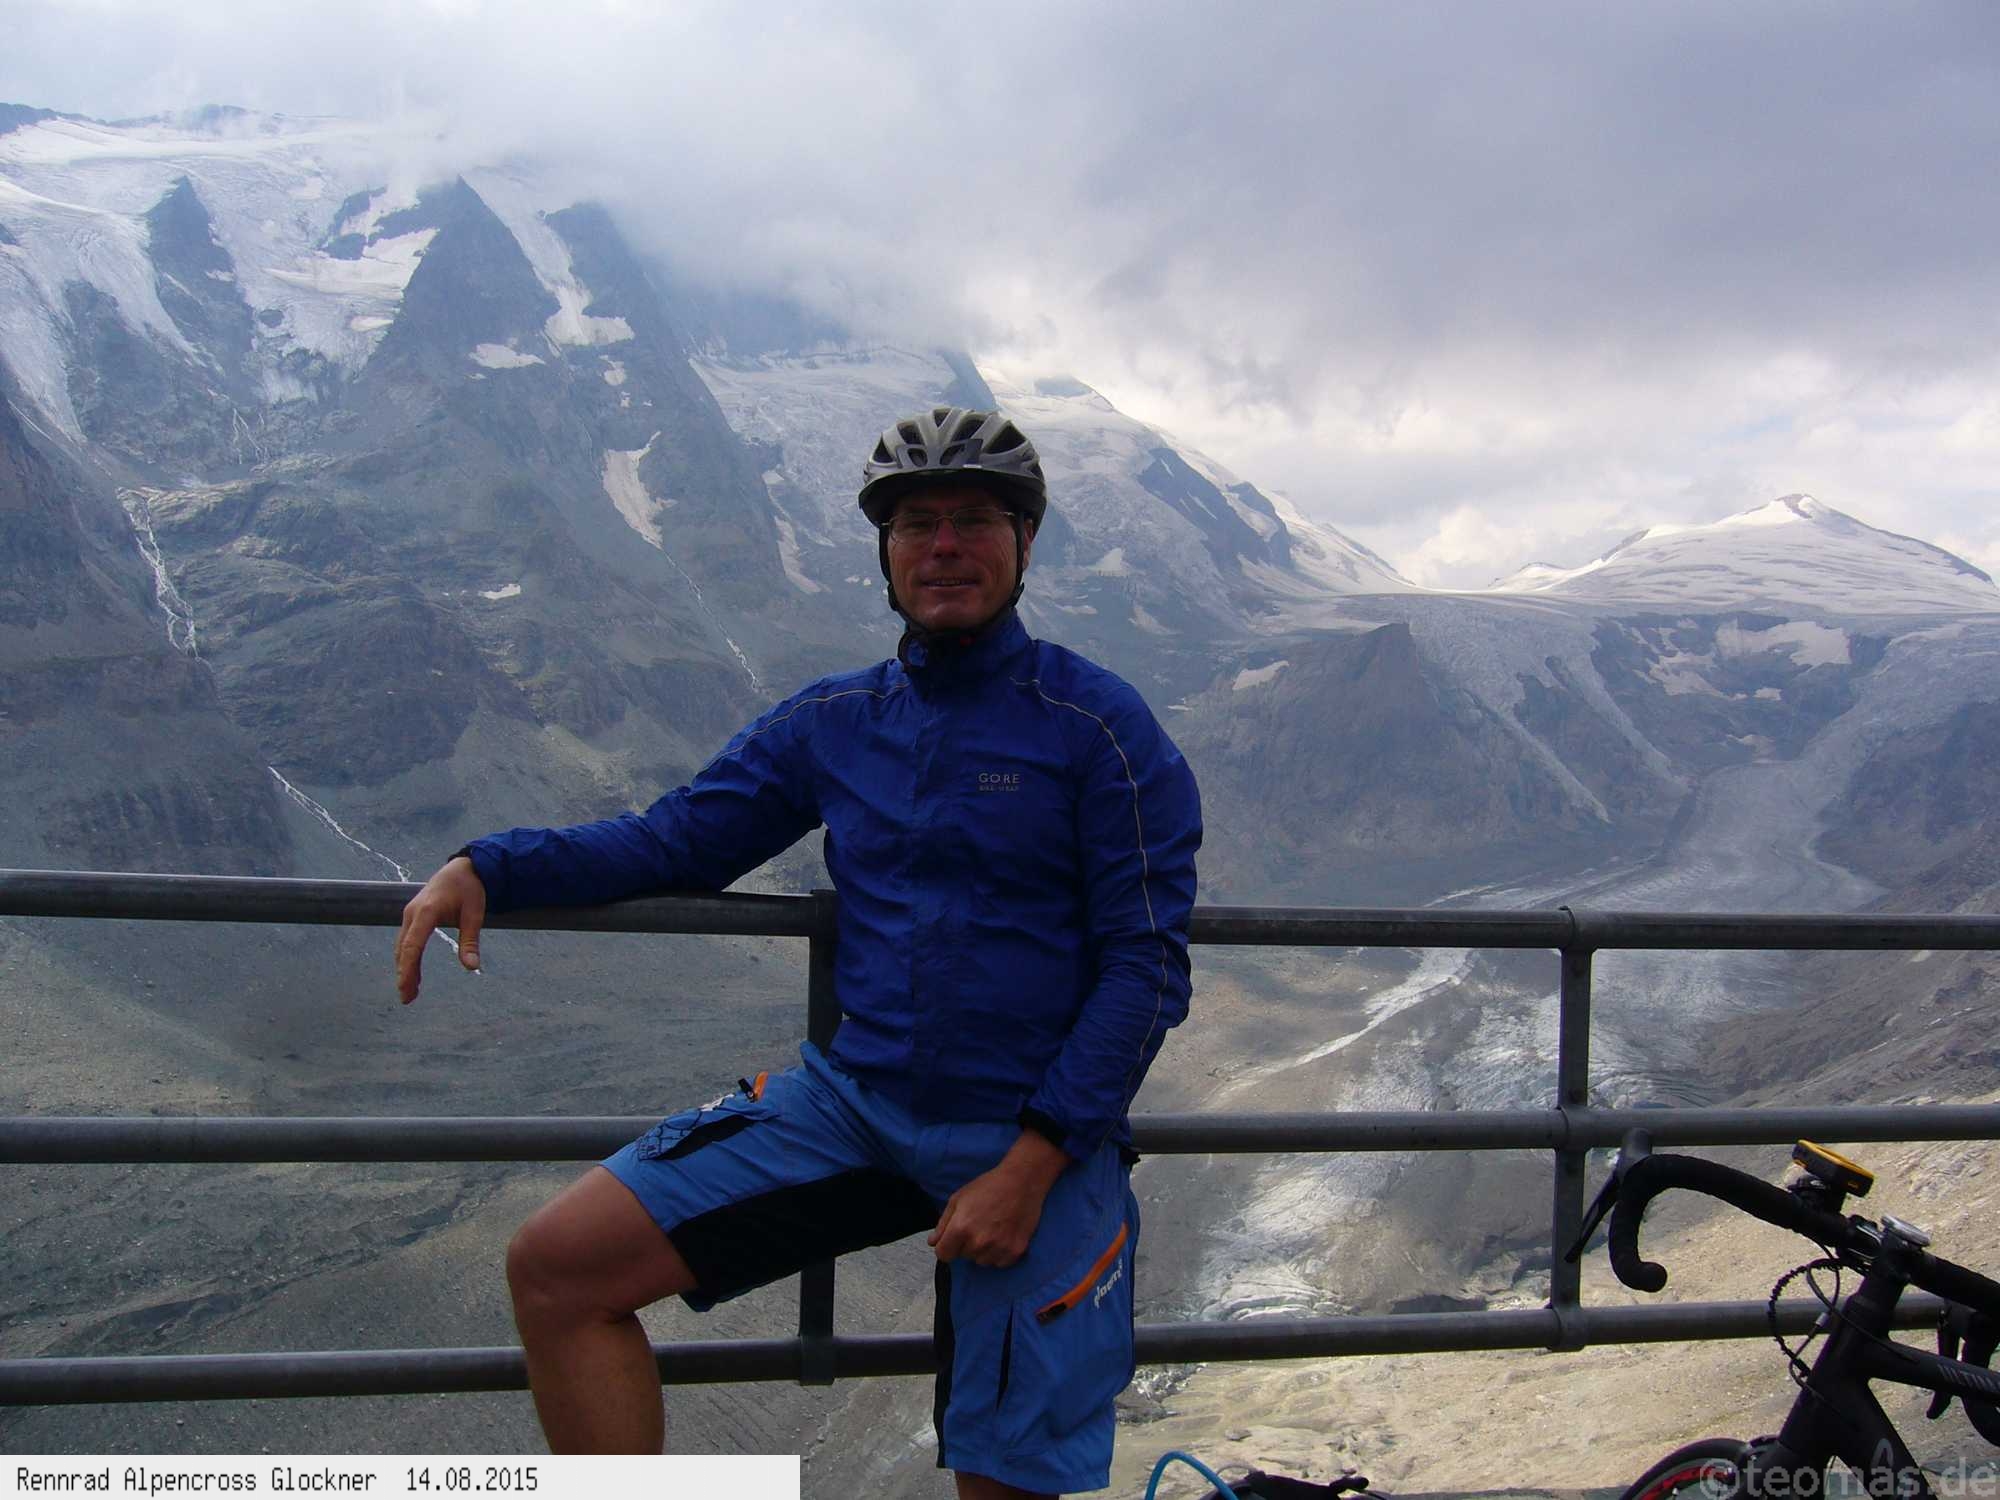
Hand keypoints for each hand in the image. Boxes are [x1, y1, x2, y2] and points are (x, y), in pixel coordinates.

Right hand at [395, 855, 486, 1003]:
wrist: (463, 868)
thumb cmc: (470, 889)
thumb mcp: (475, 914)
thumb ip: (470, 941)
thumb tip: (472, 967)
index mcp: (427, 911)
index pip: (412, 944)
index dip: (407, 967)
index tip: (405, 986)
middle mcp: (413, 913)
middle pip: (404, 948)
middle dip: (404, 974)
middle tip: (407, 999)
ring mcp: (411, 914)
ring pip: (402, 946)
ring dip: (404, 968)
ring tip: (409, 993)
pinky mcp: (414, 916)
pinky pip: (407, 940)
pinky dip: (407, 958)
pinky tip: (412, 974)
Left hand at [928, 1131, 1070, 1267]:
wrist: (1022, 1182)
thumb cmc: (988, 1186)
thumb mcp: (958, 1199)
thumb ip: (943, 1224)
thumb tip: (933, 1242)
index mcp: (960, 1228)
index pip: (943, 1255)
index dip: (946, 1246)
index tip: (953, 1239)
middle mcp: (978, 1242)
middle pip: (963, 1257)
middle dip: (966, 1245)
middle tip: (978, 1225)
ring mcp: (998, 1248)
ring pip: (981, 1261)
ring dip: (983, 1250)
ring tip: (991, 1229)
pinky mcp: (1015, 1251)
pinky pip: (999, 1263)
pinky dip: (999, 1253)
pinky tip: (1003, 1235)